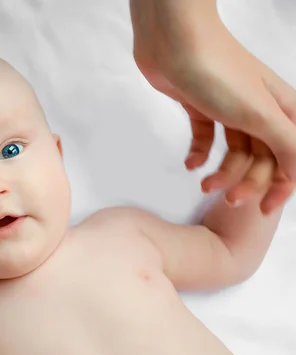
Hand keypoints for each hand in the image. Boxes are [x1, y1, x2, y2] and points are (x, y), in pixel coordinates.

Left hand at [130, 3, 295, 212]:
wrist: (173, 41)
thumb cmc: (219, 72)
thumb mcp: (260, 114)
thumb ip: (287, 145)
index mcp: (282, 110)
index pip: (290, 157)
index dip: (282, 186)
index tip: (262, 209)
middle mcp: (259, 110)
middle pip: (261, 157)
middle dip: (246, 181)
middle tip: (226, 199)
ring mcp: (228, 108)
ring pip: (233, 151)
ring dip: (221, 172)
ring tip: (203, 185)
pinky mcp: (200, 106)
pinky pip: (205, 138)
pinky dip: (199, 154)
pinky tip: (190, 165)